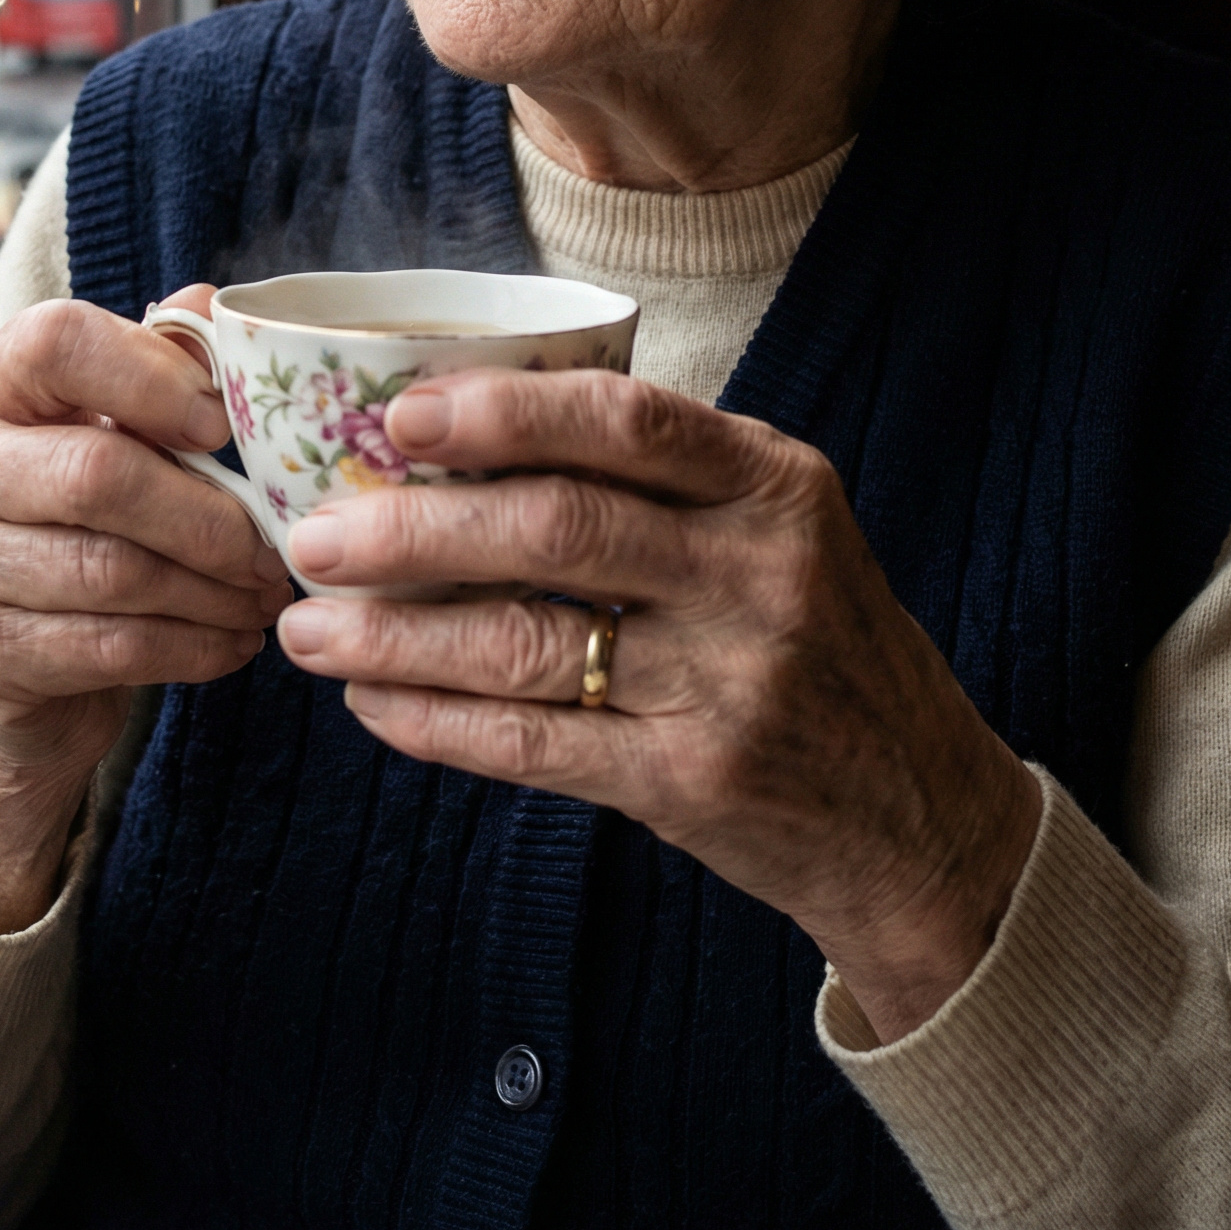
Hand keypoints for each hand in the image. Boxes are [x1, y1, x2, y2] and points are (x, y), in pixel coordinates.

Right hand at [0, 289, 290, 931]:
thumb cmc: (68, 517)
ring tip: (263, 596)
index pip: (55, 343)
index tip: (222, 425)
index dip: (152, 377)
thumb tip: (206, 302)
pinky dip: (190, 647)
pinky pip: (106, 648)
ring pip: (111, 572)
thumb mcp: (100, 428)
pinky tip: (231, 643)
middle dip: (210, 517)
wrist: (0, 661)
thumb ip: (151, 363)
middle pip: (97, 473)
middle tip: (277, 548)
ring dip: (213, 591)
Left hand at [277, 368, 1039, 1041]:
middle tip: (315, 531)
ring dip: (401, 634)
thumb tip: (469, 426)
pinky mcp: (696, 782)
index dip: (504, 411)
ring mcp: (732, 682)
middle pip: (560, 528)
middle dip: (416, 528)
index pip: (628, 419)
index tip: (399, 415)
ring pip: (531, 642)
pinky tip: (375, 703)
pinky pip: (539, 744)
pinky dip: (441, 723)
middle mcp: (761, 573)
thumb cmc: (819, 648)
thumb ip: (665, 479)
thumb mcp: (781, 531)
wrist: (920, 819)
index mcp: (776, 485)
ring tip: (310, 626)